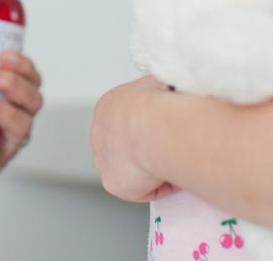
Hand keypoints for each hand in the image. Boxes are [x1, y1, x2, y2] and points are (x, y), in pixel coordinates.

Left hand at [90, 75, 178, 201]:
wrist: (157, 124)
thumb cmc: (163, 101)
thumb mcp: (162, 80)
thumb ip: (161, 88)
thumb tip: (171, 88)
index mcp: (108, 107)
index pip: (127, 120)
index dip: (150, 126)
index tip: (168, 128)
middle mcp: (99, 132)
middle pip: (126, 146)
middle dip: (148, 149)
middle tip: (172, 148)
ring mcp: (103, 159)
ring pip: (131, 169)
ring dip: (150, 168)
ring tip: (173, 162)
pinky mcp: (113, 183)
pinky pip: (140, 190)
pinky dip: (159, 187)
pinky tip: (171, 175)